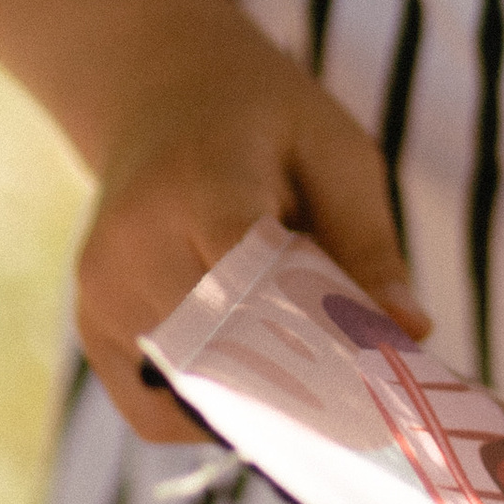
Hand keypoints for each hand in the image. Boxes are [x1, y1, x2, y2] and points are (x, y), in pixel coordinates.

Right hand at [73, 7, 430, 444]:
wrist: (161, 92)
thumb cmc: (265, 121)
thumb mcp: (336, 151)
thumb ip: (370, 242)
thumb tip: (412, 330)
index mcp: (201, 183)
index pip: (248, 282)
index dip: (313, 337)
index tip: (375, 370)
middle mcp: (134, 243)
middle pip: (222, 351)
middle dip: (296, 384)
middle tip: (360, 392)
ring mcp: (102, 290)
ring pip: (190, 390)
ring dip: (254, 400)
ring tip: (304, 369)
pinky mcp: (91, 323)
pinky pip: (152, 409)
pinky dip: (209, 411)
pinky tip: (252, 379)